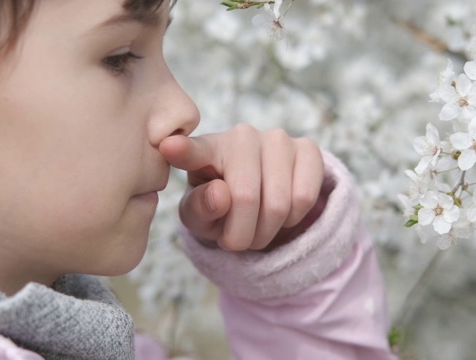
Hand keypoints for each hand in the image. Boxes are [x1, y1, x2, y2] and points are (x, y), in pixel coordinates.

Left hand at [159, 124, 324, 250]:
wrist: (259, 198)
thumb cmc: (220, 205)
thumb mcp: (199, 216)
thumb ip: (200, 209)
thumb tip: (220, 195)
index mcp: (205, 150)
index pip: (193, 151)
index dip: (182, 150)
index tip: (168, 146)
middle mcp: (241, 136)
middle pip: (246, 198)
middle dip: (242, 235)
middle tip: (238, 240)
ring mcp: (277, 138)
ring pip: (279, 203)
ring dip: (268, 231)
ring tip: (258, 228)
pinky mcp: (307, 148)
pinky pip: (304, 197)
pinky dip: (293, 219)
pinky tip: (281, 212)